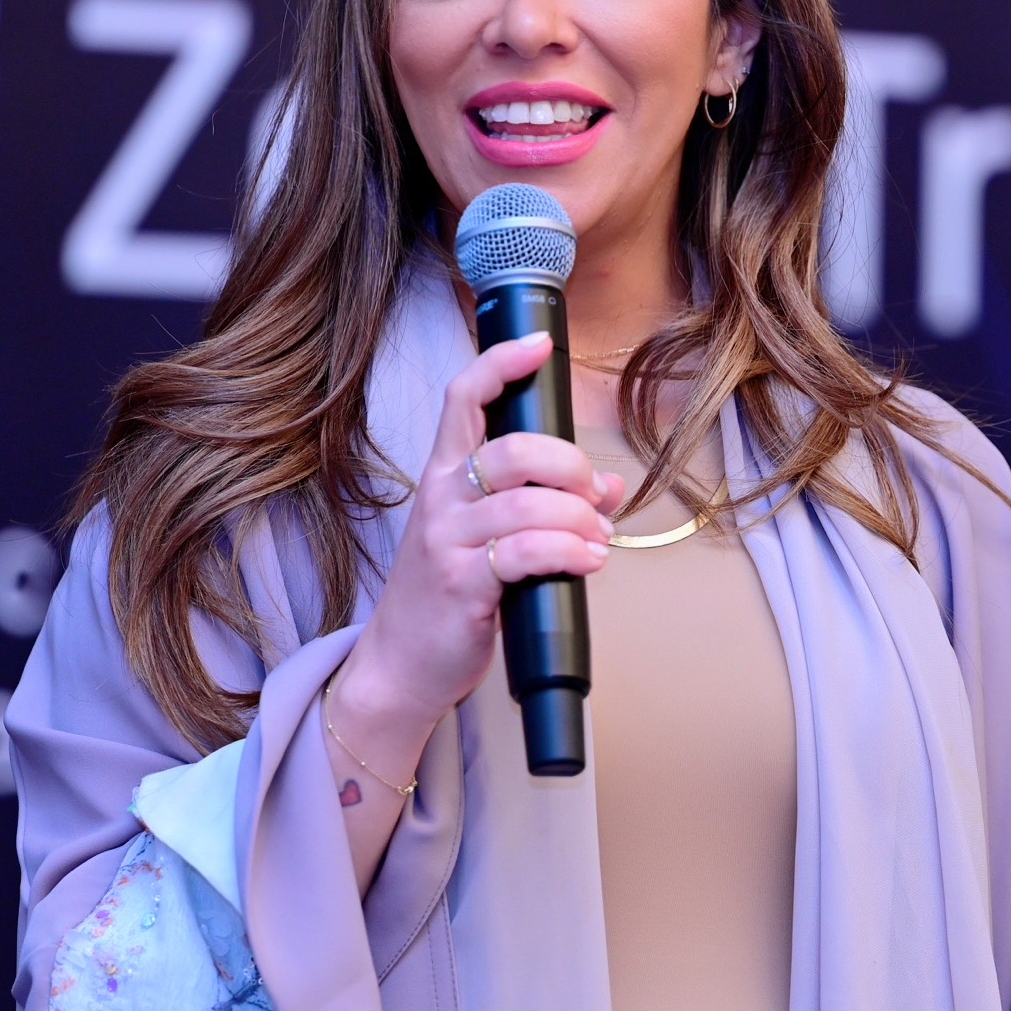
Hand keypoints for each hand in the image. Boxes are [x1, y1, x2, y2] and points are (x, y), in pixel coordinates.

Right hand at [329, 330, 621, 741]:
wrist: (401, 665)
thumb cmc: (448, 594)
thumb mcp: (491, 538)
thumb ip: (547, 504)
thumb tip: (609, 486)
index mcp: (446, 474)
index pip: (465, 399)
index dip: (501, 364)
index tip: (539, 345)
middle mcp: (442, 498)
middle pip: (514, 449)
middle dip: (570, 466)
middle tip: (593, 496)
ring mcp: (447, 541)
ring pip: (529, 504)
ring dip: (580, 519)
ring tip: (598, 541)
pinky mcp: (462, 586)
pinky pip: (527, 553)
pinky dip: (570, 552)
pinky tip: (588, 561)